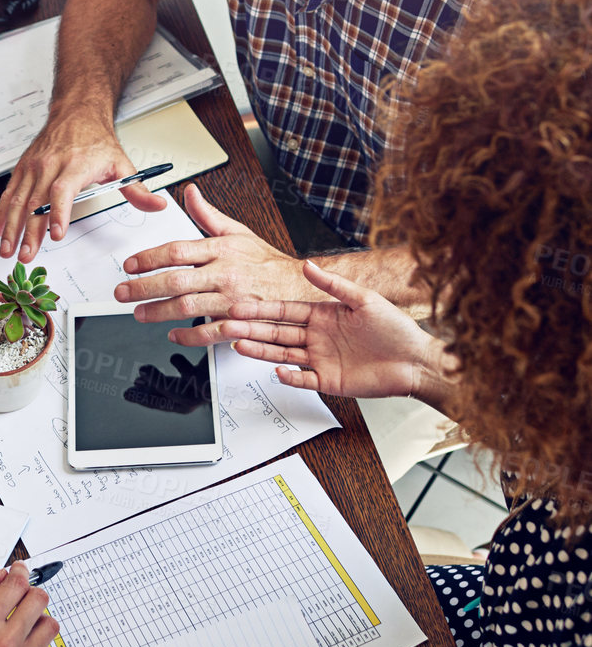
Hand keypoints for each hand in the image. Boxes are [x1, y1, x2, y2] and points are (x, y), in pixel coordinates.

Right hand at [0, 111, 166, 262]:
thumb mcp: (121, 163)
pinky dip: (2, 213)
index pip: (63, 191)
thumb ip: (137, 190)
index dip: (58, 213)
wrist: (77, 112)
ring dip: (11, 227)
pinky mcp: (23, 168)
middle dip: (29, 232)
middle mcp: (50, 165)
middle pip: (36, 202)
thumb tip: (157, 205)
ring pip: (18, 200)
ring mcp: (34, 167)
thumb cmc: (96, 139)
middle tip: (26, 255)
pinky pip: (10, 193)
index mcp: (76, 165)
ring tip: (7, 250)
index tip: (56, 234)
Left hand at [113, 184, 320, 342]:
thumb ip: (208, 215)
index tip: (130, 265)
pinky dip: (189, 336)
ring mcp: (230, 300)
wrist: (298, 287)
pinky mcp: (238, 322)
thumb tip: (190, 192)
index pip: (178, 251)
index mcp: (221, 250)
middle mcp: (224, 274)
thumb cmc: (266, 262)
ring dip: (159, 312)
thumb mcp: (238, 232)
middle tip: (123, 292)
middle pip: (176, 281)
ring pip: (187, 307)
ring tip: (139, 313)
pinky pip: (209, 332)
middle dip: (144, 288)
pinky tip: (173, 334)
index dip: (149, 258)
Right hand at [217, 260, 447, 401]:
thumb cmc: (397, 329)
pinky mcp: (330, 381)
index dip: (261, 308)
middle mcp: (318, 337)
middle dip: (252, 328)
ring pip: (283, 353)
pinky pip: (304, 379)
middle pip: (277, 332)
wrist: (417, 361)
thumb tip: (309, 265)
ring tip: (238, 344)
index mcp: (323, 315)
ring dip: (260, 349)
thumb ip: (334, 284)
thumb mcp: (364, 299)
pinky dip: (290, 376)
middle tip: (228, 324)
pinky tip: (277, 371)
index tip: (240, 305)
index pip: (284, 310)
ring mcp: (321, 359)